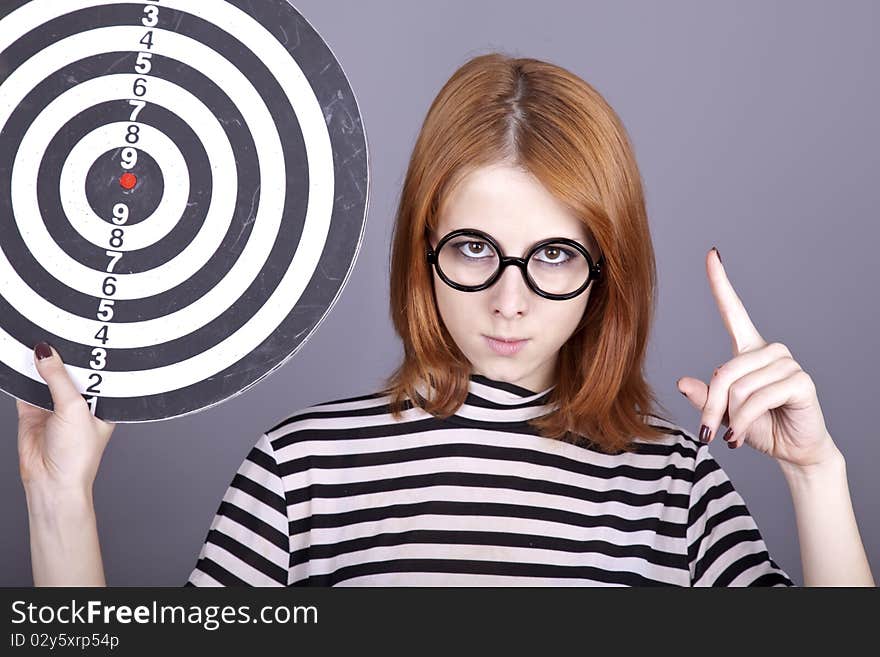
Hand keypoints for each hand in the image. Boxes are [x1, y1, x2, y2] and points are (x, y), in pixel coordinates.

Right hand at [17, 342, 115, 492]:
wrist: (50, 481)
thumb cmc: (77, 454)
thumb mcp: (73, 408)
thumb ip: (59, 378)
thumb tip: (46, 352)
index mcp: (102, 401)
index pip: (96, 370)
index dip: (88, 353)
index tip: (80, 330)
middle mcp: (80, 402)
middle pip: (69, 371)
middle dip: (61, 355)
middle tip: (54, 330)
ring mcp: (55, 406)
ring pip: (46, 377)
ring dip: (40, 364)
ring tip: (35, 339)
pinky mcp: (33, 411)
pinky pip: (26, 387)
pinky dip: (22, 375)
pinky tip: (20, 358)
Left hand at [676, 247, 839, 468]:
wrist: (793, 450)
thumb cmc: (759, 427)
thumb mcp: (723, 414)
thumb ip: (704, 398)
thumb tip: (682, 382)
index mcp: (748, 349)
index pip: (733, 310)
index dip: (721, 283)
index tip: (711, 254)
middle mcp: (769, 350)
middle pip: (724, 372)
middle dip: (710, 407)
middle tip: (707, 433)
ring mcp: (787, 363)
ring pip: (738, 388)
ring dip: (729, 418)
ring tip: (733, 434)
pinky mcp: (800, 381)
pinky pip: (757, 399)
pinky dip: (744, 422)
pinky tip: (743, 435)